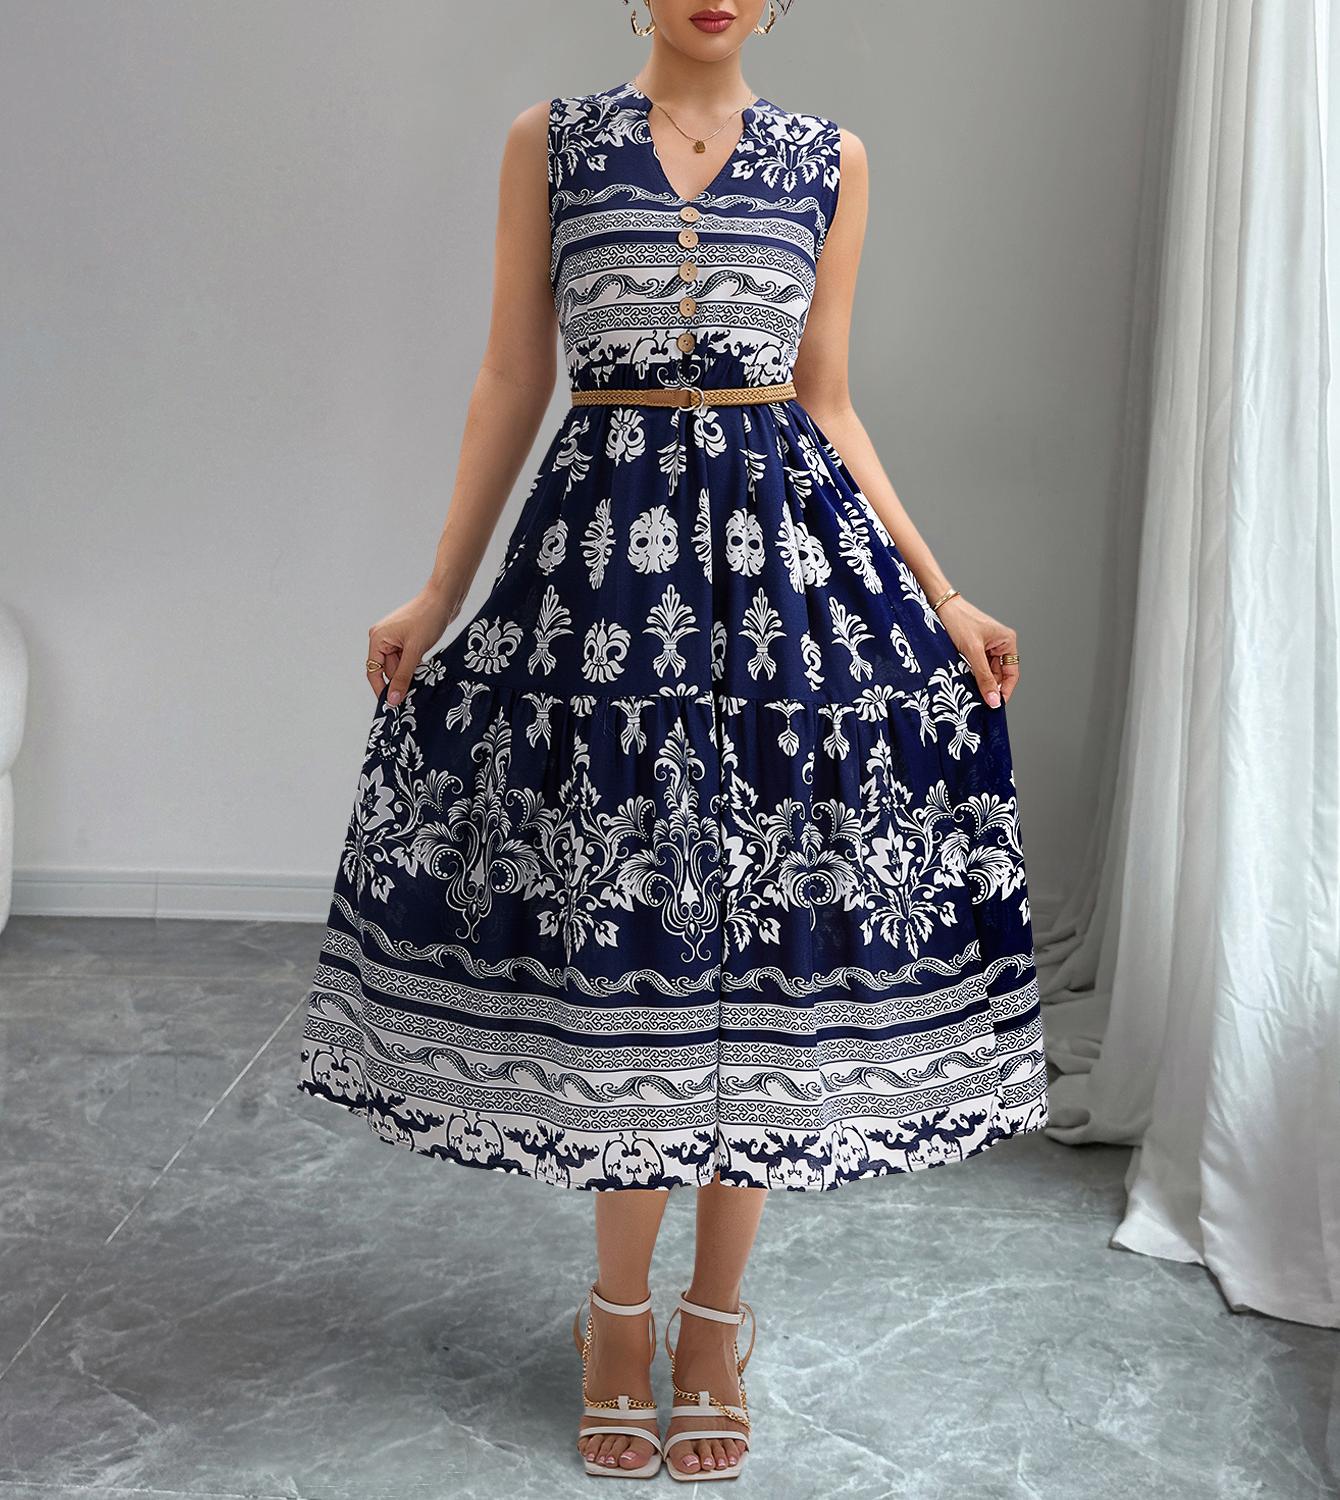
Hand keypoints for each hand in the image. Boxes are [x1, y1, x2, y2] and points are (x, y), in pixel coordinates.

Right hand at [366, 583, 462, 705]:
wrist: (445, 598)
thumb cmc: (428, 618)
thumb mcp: (415, 651)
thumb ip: (403, 676)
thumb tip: (393, 699)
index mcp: (377, 638)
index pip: (374, 672)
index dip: (382, 690)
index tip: (393, 706)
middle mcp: (382, 638)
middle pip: (388, 670)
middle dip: (403, 678)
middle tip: (418, 684)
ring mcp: (394, 638)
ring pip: (399, 666)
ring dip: (411, 671)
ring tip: (425, 666)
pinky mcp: (407, 639)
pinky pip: (407, 658)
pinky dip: (415, 664)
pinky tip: (426, 661)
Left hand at [936, 595, 1019, 707]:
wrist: (940, 606)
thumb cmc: (958, 620)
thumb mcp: (972, 651)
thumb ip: (984, 677)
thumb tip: (993, 699)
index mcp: (1007, 641)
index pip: (1012, 674)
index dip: (1005, 691)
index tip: (995, 706)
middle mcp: (1000, 644)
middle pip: (999, 675)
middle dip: (989, 687)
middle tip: (978, 702)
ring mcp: (987, 646)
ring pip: (986, 672)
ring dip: (978, 681)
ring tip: (968, 688)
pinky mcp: (975, 648)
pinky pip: (976, 666)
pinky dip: (971, 674)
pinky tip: (963, 679)